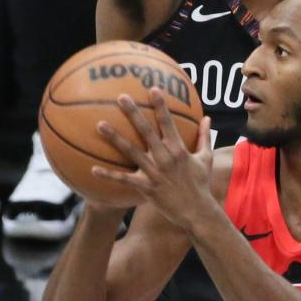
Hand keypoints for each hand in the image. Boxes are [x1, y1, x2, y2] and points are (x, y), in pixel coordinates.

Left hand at [92, 89, 214, 229]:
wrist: (196, 211)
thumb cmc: (200, 184)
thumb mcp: (206, 158)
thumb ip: (204, 137)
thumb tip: (207, 118)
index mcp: (179, 148)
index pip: (168, 122)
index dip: (160, 105)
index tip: (152, 89)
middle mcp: (165, 157)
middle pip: (146, 131)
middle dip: (133, 113)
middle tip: (121, 97)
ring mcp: (154, 172)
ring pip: (131, 151)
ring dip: (115, 138)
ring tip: (100, 124)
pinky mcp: (146, 187)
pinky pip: (123, 180)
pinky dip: (108, 175)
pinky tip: (93, 169)